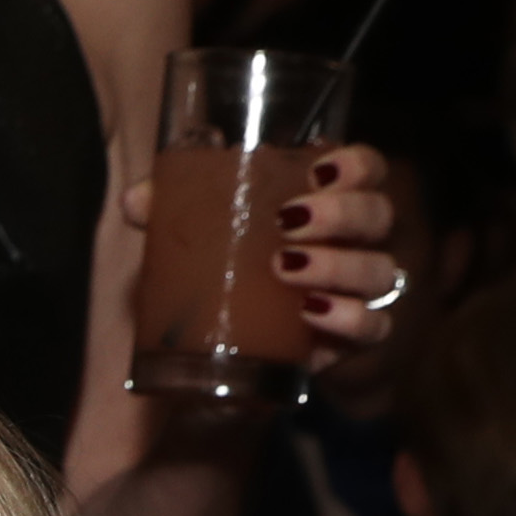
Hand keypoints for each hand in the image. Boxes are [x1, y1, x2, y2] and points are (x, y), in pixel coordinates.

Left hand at [128, 143, 404, 366]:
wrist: (227, 351)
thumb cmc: (224, 271)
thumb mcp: (196, 236)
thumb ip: (171, 210)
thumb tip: (135, 199)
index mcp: (326, 202)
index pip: (366, 169)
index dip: (356, 165)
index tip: (317, 171)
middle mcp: (353, 242)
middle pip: (377, 214)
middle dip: (340, 214)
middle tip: (288, 221)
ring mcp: (359, 292)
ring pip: (379, 270)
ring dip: (339, 265)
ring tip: (287, 268)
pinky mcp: (353, 339)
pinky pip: (373, 327)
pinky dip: (348, 319)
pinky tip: (312, 314)